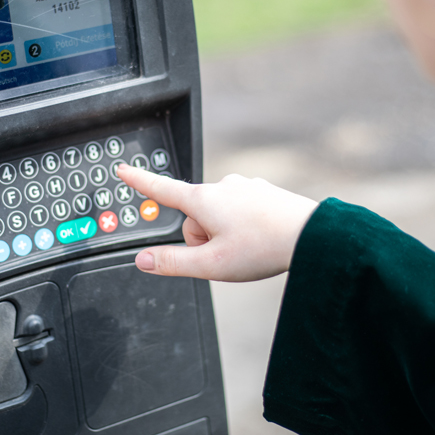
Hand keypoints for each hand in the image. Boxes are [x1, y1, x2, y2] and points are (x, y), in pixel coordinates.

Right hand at [116, 165, 318, 281]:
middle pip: (194, 217)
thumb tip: (143, 260)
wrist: (312, 236)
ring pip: (218, 216)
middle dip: (203, 239)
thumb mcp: (211, 265)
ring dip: (225, 235)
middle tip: (227, 256)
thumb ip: (173, 263)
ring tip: (250, 248)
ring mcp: (244, 187)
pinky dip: (245, 228)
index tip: (123, 170)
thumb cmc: (263, 248)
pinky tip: (262, 238)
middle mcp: (222, 187)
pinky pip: (241, 212)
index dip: (139, 181)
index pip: (161, 189)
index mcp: (203, 200)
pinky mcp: (263, 192)